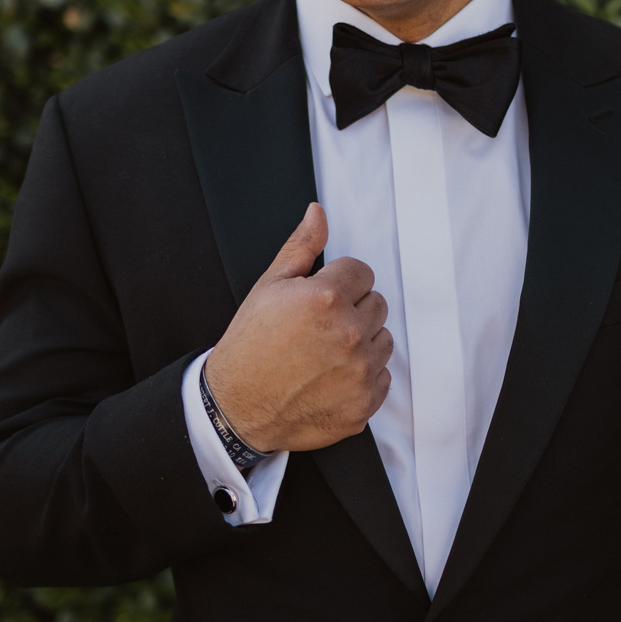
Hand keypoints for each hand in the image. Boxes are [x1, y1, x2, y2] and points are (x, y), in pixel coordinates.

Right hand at [203, 202, 392, 452]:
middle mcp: (350, 334)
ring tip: (324, 354)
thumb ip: (301, 247)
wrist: (237, 408)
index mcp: (327, 298)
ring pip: (383, 340)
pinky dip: (362, 377)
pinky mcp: (365, 403)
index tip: (319, 300)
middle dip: (352, 311)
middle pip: (377, 304)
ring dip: (362, 343)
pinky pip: (382, 376)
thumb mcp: (269, 287)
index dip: (339, 283)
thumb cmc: (249, 347)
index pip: (363, 273)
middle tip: (318, 328)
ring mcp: (360, 372)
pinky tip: (330, 378)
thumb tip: (318, 213)